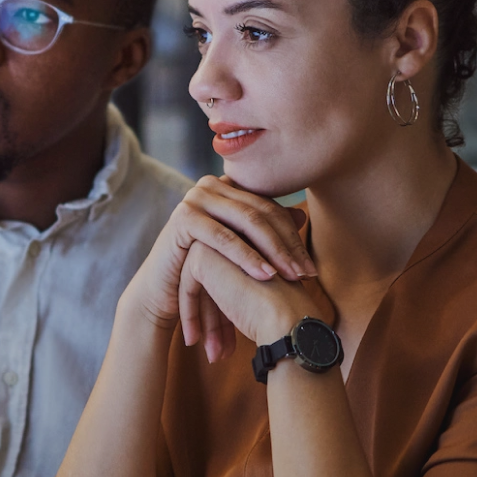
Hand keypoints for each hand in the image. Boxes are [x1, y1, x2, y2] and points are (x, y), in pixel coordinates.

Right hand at [122, 175, 312, 358]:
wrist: (165, 290)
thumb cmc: (204, 271)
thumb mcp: (241, 251)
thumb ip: (267, 232)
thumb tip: (302, 213)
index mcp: (228, 188)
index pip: (271, 207)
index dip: (294, 237)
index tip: (311, 268)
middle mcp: (212, 185)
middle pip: (262, 213)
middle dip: (288, 246)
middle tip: (306, 274)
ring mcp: (196, 197)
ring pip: (247, 222)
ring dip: (273, 251)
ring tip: (291, 277)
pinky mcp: (184, 217)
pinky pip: (223, 237)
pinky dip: (246, 257)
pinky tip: (265, 275)